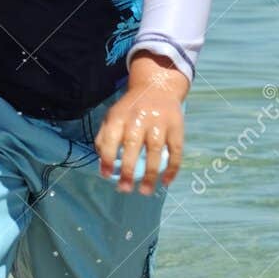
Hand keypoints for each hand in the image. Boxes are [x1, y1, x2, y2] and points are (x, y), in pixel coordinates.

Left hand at [94, 54, 187, 194]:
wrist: (157, 86)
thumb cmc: (131, 108)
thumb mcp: (114, 114)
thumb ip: (104, 135)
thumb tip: (102, 163)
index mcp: (120, 115)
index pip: (110, 137)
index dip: (106, 157)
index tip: (106, 175)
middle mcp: (139, 118)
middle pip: (132, 145)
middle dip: (128, 169)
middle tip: (125, 189)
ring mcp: (160, 122)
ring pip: (155, 150)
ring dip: (151, 173)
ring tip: (145, 191)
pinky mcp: (176, 127)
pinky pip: (176, 150)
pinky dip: (173, 168)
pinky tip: (166, 182)